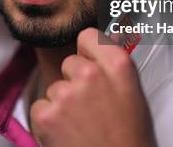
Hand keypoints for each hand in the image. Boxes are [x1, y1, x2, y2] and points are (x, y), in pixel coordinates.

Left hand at [30, 28, 154, 146]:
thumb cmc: (129, 139)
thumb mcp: (132, 94)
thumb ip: (113, 66)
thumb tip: (106, 38)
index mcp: (118, 65)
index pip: (88, 36)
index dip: (87, 52)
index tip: (89, 62)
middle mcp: (91, 74)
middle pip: (69, 63)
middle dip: (75, 82)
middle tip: (90, 108)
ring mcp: (66, 93)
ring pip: (55, 87)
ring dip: (62, 105)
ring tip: (81, 126)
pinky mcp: (46, 114)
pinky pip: (40, 107)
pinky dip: (48, 122)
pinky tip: (67, 134)